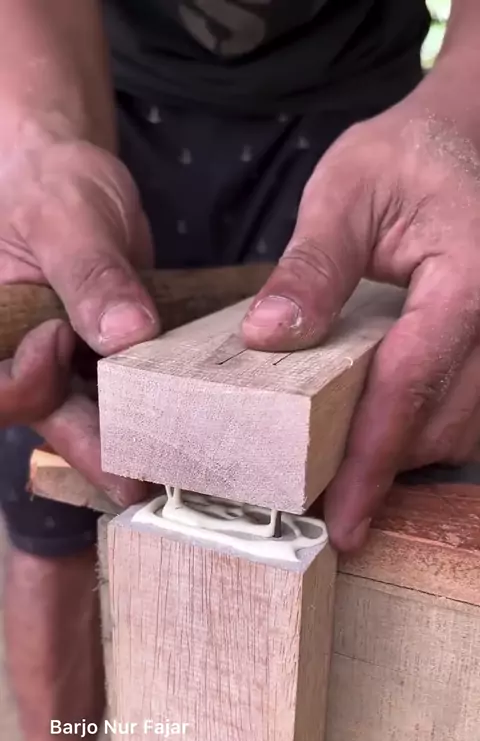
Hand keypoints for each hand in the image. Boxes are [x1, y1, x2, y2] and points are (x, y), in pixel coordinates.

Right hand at [0, 139, 158, 504]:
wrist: (77, 180)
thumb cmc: (53, 187)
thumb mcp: (68, 218)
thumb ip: (91, 273)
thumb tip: (124, 334)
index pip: (0, 384)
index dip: (26, 381)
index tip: (60, 342)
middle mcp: (25, 358)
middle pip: (50, 414)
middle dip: (94, 447)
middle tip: (139, 480)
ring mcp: (67, 366)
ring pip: (92, 417)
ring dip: (128, 442)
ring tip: (172, 472)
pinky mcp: (105, 365)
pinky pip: (125, 397)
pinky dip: (152, 413)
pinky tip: (186, 433)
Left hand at [241, 92, 479, 550]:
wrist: (463, 142)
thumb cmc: (406, 158)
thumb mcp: (346, 190)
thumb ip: (313, 266)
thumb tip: (269, 338)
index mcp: (468, 279)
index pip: (412, 386)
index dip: (371, 460)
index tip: (341, 520)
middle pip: (443, 423)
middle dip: (384, 470)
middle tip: (323, 505)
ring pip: (464, 430)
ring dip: (406, 458)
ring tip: (346, 477)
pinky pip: (470, 413)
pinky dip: (426, 433)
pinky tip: (382, 435)